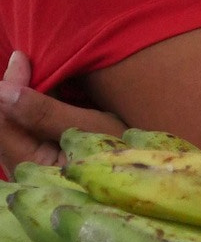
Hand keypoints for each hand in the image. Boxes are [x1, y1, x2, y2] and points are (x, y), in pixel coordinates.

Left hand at [0, 52, 124, 174]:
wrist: (146, 182)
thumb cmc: (124, 155)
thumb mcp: (90, 129)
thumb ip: (44, 112)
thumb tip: (2, 90)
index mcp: (30, 165)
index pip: (2, 121)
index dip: (8, 87)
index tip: (21, 59)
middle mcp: (22, 170)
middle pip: (3, 124)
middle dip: (10, 91)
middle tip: (24, 62)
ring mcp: (30, 168)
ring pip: (11, 127)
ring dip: (19, 99)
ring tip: (31, 72)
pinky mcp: (41, 164)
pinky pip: (24, 133)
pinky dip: (30, 111)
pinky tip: (42, 96)